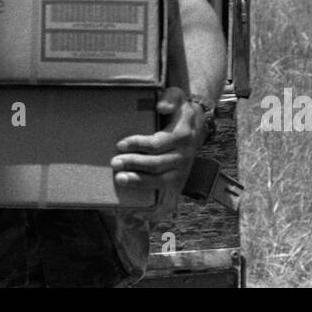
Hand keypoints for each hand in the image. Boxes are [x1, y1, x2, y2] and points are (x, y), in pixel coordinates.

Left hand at [110, 87, 206, 204]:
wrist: (196, 124)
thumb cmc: (179, 110)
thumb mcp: (177, 96)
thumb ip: (170, 98)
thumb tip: (160, 107)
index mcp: (182, 135)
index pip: (158, 143)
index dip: (138, 144)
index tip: (120, 144)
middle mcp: (184, 156)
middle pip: (157, 164)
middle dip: (134, 164)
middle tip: (114, 162)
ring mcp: (182, 172)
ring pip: (160, 181)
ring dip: (139, 182)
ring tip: (120, 179)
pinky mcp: (179, 183)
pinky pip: (170, 201)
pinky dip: (157, 211)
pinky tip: (141, 215)